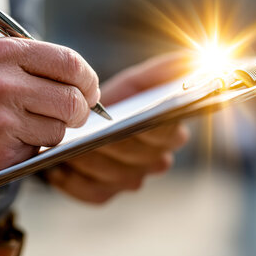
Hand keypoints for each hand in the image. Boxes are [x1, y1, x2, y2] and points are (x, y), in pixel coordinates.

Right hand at [0, 37, 99, 186]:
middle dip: (80, 111)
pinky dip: (30, 148)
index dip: (88, 79)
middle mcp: (5, 83)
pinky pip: (36, 151)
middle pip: (73, 100)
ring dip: (52, 132)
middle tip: (73, 114)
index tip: (89, 89)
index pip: (70, 63)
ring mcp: (2, 120)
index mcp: (4, 53)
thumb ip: (27, 63)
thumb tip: (74, 78)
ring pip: (58, 130)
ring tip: (27, 126)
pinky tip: (6, 140)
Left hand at [45, 52, 192, 203]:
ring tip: (68, 146)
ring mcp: (132, 180)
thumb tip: (195, 60)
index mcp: (170, 133)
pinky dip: (75, 182)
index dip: (147, 127)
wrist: (83, 126)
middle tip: (87, 130)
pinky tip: (60, 167)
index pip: (167, 133)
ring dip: (90, 160)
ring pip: (113, 175)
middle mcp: (156, 162)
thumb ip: (165, 70)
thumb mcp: (137, 82)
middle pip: (136, 156)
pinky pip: (94, 194)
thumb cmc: (114, 103)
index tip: (126, 118)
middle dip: (110, 143)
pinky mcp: (106, 194)